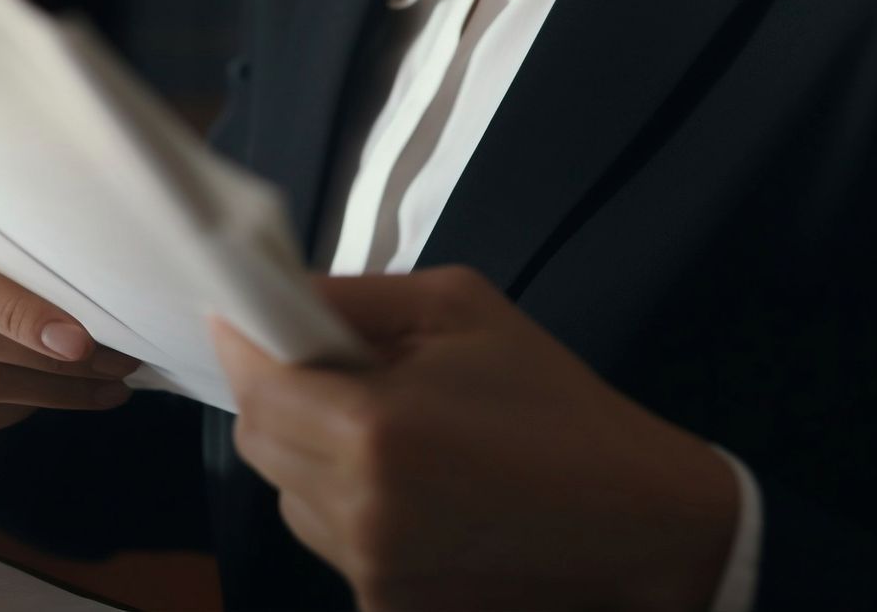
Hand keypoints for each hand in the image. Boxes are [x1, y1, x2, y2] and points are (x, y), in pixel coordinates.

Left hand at [211, 266, 738, 611]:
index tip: (244, 317)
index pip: (255, 385)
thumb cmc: (553, 401)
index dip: (242, 344)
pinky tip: (414, 491)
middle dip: (277, 396)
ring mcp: (369, 572)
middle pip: (257, 444)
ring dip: (311, 455)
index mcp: (374, 430)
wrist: (634, 519)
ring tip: (386, 435)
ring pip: (288, 495)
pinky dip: (348, 507)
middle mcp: (358, 511)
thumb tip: (276, 296)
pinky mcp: (384, 608)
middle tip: (327, 368)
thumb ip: (357, 298)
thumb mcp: (461, 309)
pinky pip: (330, 541)